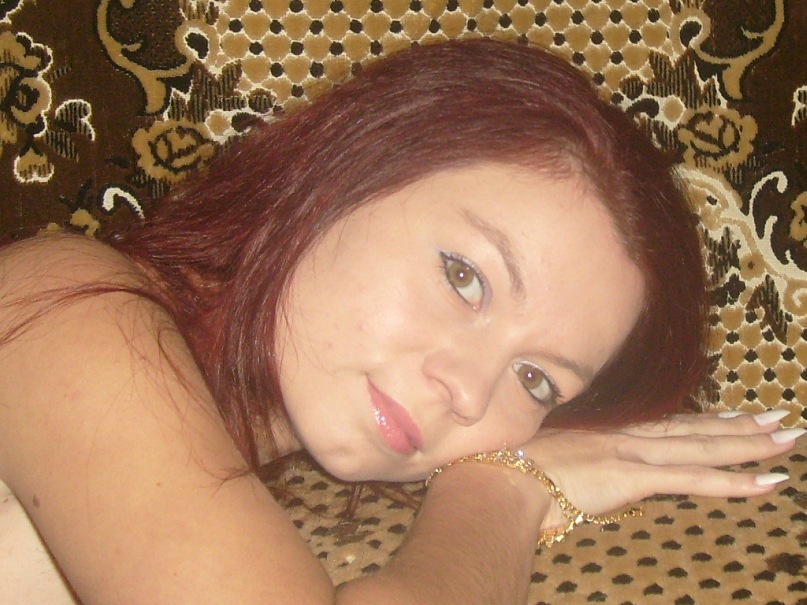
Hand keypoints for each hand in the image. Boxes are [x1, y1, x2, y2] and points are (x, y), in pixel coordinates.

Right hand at [518, 411, 802, 530]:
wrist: (501, 478)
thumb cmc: (513, 469)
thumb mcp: (548, 457)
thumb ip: (574, 461)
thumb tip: (580, 471)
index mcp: (608, 433)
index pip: (667, 426)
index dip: (704, 421)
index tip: (733, 415)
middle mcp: (626, 436)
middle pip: (694, 430)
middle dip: (739, 426)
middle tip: (778, 420)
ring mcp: (633, 452)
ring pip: (703, 447)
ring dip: (749, 445)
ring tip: (787, 439)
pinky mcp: (634, 475)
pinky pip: (694, 479)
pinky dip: (734, 481)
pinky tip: (766, 481)